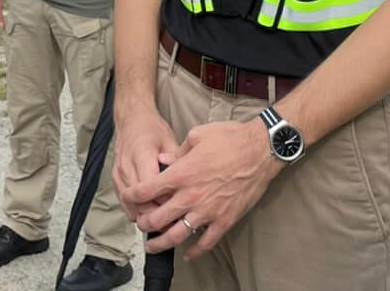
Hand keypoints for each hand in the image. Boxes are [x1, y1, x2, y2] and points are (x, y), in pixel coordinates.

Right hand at [112, 105, 180, 224]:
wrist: (131, 118)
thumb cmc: (151, 128)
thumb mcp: (169, 140)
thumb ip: (176, 162)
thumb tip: (187, 184)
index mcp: (142, 155)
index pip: (151, 189)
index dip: (165, 202)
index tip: (179, 209)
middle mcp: (127, 167)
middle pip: (140, 202)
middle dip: (157, 215)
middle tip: (174, 221)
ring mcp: (119, 174)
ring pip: (130, 206)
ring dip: (147, 215)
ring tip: (164, 221)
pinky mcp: (115, 179)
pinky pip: (124, 202)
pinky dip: (137, 210)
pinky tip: (150, 212)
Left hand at [127, 118, 279, 259]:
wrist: (261, 150)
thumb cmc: (230, 138)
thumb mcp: (197, 135)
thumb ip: (176, 152)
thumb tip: (162, 161)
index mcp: (181, 174)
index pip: (147, 191)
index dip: (132, 196)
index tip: (128, 198)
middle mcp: (191, 196)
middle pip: (157, 218)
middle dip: (144, 223)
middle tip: (141, 223)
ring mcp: (208, 211)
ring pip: (176, 235)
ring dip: (160, 244)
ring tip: (152, 246)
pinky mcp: (224, 220)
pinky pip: (206, 243)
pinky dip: (194, 252)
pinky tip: (187, 253)